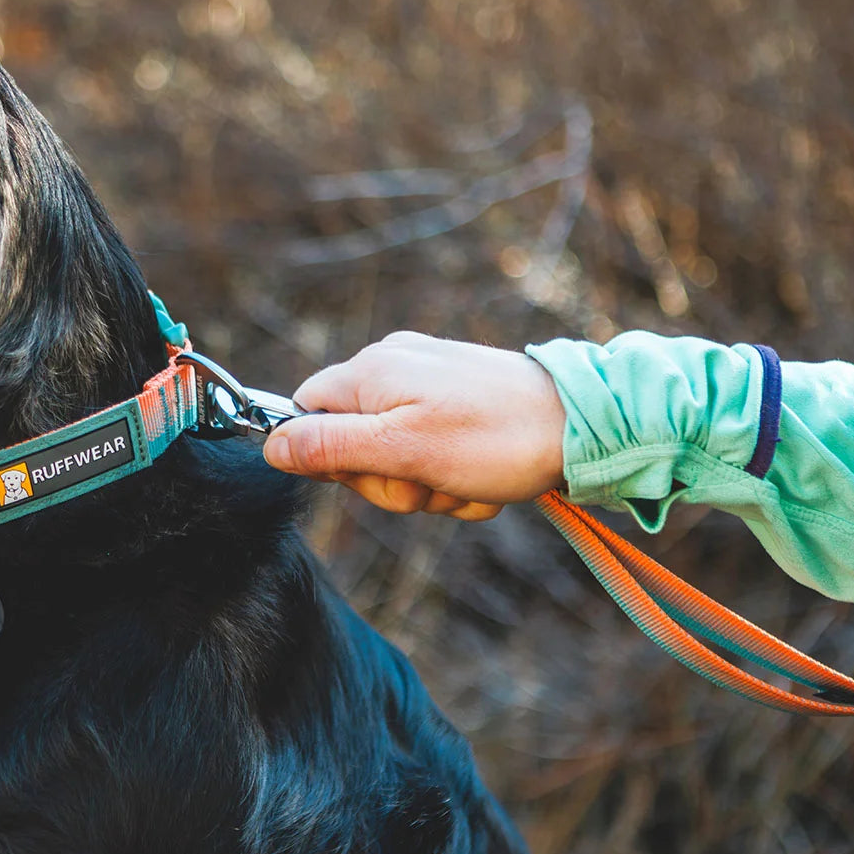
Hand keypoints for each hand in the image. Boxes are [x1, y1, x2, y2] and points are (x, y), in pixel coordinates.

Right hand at [262, 332, 566, 519]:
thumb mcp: (403, 451)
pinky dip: (456, 476)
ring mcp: (429, 383)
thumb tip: (271, 447)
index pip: (306, 416)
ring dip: (431, 486)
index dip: (331, 459)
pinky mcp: (459, 401)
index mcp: (370, 371)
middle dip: (393, 482)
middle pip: (353, 445)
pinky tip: (485, 478)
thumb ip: (331, 447)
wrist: (583, 424)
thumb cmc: (495, 438)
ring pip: (398, 458)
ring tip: (467, 480)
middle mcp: (394, 366)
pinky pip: (435, 451)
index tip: (376, 471)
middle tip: (432, 480)